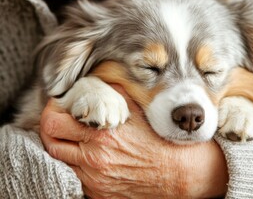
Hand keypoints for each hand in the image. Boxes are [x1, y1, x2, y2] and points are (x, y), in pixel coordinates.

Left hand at [40, 84, 227, 197]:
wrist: (182, 174)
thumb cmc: (164, 141)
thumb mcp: (141, 110)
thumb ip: (115, 94)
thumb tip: (96, 82)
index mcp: (101, 135)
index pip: (54, 122)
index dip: (53, 110)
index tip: (62, 105)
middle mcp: (93, 160)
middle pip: (51, 142)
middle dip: (54, 127)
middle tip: (65, 120)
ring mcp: (95, 180)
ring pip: (61, 161)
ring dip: (67, 146)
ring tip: (82, 137)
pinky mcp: (101, 194)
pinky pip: (78, 177)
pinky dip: (81, 164)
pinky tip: (97, 155)